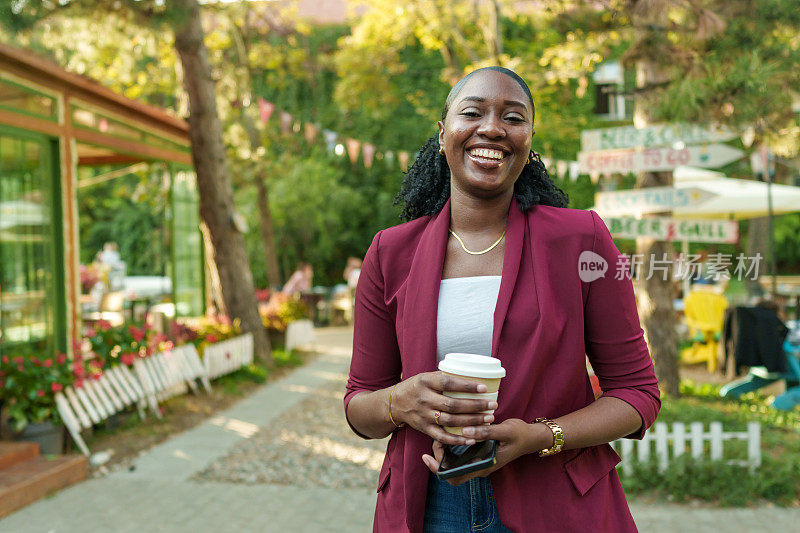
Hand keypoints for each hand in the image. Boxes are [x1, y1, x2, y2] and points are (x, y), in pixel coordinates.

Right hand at [392, 372, 498, 445]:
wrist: (395, 403)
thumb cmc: (416, 387)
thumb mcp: (426, 376)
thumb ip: (444, 377)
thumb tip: (470, 374)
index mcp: (425, 382)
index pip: (448, 383)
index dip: (466, 386)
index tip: (484, 387)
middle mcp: (424, 399)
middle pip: (452, 405)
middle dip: (475, 406)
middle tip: (492, 405)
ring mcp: (424, 416)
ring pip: (450, 421)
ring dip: (471, 422)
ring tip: (488, 419)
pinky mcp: (424, 429)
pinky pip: (442, 437)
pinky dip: (457, 439)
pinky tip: (472, 439)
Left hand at [421, 419, 546, 485]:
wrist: (532, 437)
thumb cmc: (520, 434)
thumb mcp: (505, 431)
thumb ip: (486, 432)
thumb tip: (465, 431)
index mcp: (483, 466)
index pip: (454, 477)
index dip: (437, 469)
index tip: (427, 455)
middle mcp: (478, 466)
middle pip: (450, 470)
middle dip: (438, 456)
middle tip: (436, 437)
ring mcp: (478, 460)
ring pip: (454, 461)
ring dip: (445, 449)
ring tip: (441, 431)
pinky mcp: (479, 452)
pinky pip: (460, 453)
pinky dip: (452, 443)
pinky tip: (450, 429)